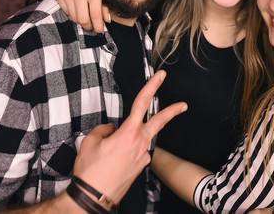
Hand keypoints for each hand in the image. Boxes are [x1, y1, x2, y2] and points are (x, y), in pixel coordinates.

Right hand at [56, 0, 110, 31]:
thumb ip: (104, 6)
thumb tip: (106, 21)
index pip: (95, 14)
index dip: (98, 25)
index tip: (100, 30)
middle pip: (82, 19)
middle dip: (88, 26)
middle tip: (91, 27)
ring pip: (74, 17)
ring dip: (80, 21)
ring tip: (85, 19)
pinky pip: (66, 12)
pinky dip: (72, 15)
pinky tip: (77, 11)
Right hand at [72, 70, 186, 204]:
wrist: (93, 196)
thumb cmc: (90, 170)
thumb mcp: (91, 141)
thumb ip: (104, 129)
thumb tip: (112, 130)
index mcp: (128, 133)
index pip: (142, 103)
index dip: (152, 86)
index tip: (161, 76)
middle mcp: (140, 143)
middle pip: (160, 121)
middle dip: (172, 111)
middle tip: (183, 104)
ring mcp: (143, 157)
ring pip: (144, 138)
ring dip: (134, 136)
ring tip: (113, 149)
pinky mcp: (141, 167)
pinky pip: (137, 151)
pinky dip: (128, 150)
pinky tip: (115, 159)